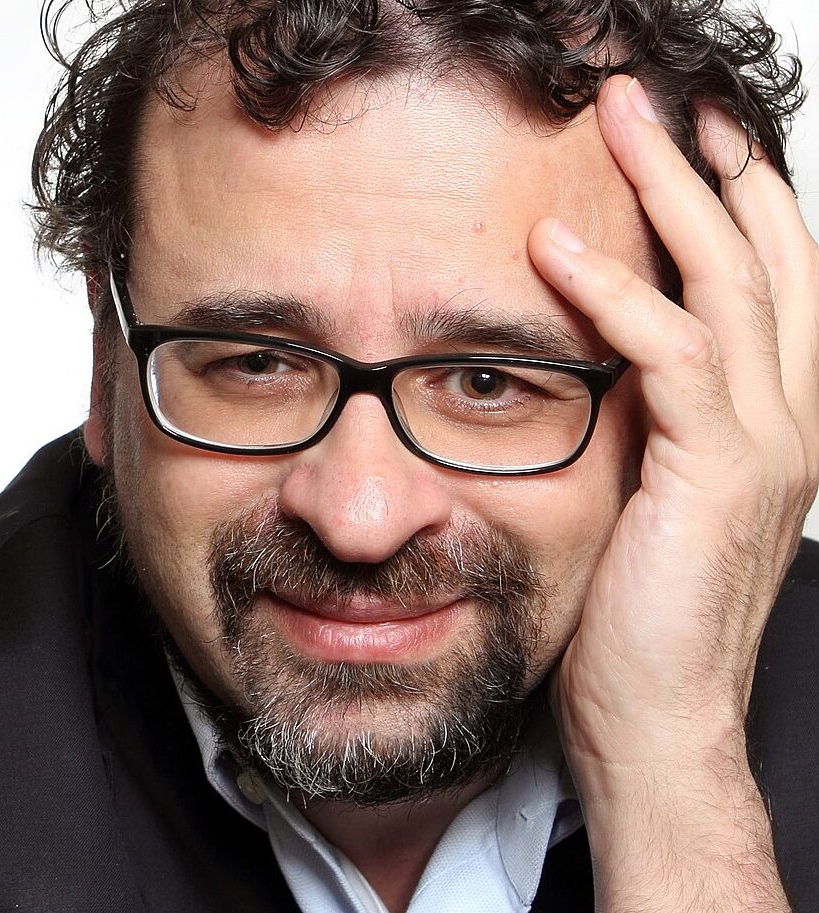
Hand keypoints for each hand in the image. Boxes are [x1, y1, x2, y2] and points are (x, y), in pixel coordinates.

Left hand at [527, 74, 817, 911]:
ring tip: (619, 120)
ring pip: (729, 282)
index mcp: (771, 424)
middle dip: (711, 166)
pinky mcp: (713, 474)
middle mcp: (786, 422)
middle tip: (653, 100)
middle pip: (763, 256)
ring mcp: (762, 445)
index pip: (770, 285)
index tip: (686, 144)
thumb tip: (591, 366)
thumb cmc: (639, 616)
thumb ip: (641, 426)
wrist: (657, 718)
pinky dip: (613, 297)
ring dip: (671, 192)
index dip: (735, 204)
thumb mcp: (645, 498)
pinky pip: (669, 355)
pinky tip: (558, 249)